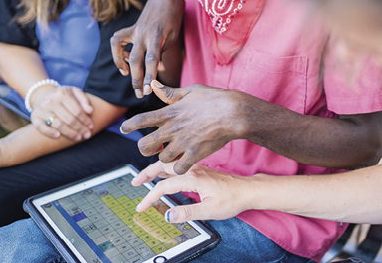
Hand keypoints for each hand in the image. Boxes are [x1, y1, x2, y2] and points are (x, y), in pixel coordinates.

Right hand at [30, 86, 93, 140]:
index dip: (86, 120)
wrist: (43, 94)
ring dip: (70, 133)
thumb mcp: (75, 92)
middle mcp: (51, 101)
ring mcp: (42, 109)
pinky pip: (41, 127)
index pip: (77, 111)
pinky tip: (58, 136)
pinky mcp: (35, 117)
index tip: (91, 127)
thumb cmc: (63, 96)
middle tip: (87, 135)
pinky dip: (49, 132)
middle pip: (69, 119)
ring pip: (58, 124)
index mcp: (62, 94)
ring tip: (78, 137)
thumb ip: (84, 100)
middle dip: (80, 128)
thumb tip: (90, 111)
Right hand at [110, 0, 184, 98]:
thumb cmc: (172, 20)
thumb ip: (162, 53)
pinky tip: (123, 65)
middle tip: (140, 95)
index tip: (148, 91)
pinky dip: (117, 54)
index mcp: (157, 35)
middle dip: (137, 79)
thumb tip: (158, 70)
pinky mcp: (129, 29)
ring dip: (123, 67)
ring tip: (129, 79)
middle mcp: (143, 33)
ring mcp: (134, 30)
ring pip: (123, 51)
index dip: (149, 76)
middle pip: (135, 60)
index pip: (152, 60)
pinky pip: (117, 42)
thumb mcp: (173, 37)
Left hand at [121, 80, 245, 174]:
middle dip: (144, 148)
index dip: (129, 125)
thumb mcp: (190, 91)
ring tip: (171, 152)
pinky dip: (179, 167)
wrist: (234, 112)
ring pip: (161, 158)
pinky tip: (183, 161)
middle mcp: (173, 129)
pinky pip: (179, 168)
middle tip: (151, 146)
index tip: (124, 128)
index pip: (141, 120)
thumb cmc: (214, 99)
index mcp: (170, 112)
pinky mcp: (196, 154)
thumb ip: (169, 92)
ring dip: (164, 157)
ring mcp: (184, 143)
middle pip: (145, 145)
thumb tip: (152, 85)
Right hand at [134, 162, 252, 222]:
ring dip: (155, 169)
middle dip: (147, 174)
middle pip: (163, 167)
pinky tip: (164, 174)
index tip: (141, 206)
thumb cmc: (232, 199)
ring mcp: (196, 167)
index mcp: (193, 178)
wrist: (247, 190)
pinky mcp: (200, 169)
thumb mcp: (210, 210)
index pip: (164, 186)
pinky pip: (178, 165)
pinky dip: (166, 169)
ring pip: (170, 164)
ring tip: (144, 177)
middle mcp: (193, 169)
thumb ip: (188, 213)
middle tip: (134, 182)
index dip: (150, 197)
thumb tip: (169, 216)